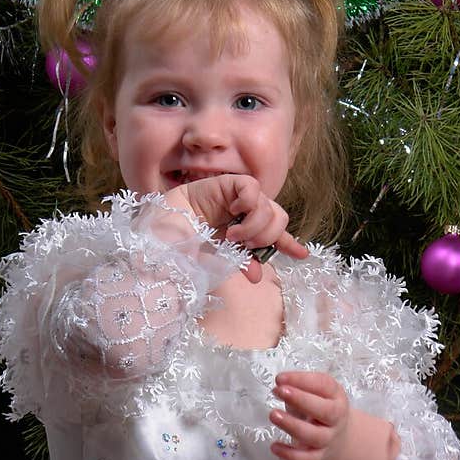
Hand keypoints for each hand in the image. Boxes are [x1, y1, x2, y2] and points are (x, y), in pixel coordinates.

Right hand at [165, 173, 307, 282]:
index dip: (288, 244)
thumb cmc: (180, 249)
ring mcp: (234, 199)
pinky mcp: (226, 183)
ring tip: (233, 236)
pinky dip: (248, 201)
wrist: (157, 235)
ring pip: (268, 205)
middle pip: (277, 219)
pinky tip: (233, 211)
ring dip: (256, 224)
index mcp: (241, 233)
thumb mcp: (215, 260)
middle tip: (248, 247)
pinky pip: (252, 187)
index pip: (272, 237)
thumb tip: (258, 275)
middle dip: (269, 235)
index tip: (302, 255)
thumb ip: (239, 262)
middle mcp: (241, 215)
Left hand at [268, 371, 350, 459]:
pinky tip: (274, 446)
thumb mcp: (315, 393)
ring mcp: (328, 438)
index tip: (280, 378)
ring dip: (292, 425)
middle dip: (301, 399)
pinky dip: (290, 455)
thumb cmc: (320, 408)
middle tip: (279, 391)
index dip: (301, 380)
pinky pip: (306, 459)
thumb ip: (299, 387)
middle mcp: (336, 418)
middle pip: (324, 410)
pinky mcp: (319, 456)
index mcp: (336, 396)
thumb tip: (280, 383)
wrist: (340, 439)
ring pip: (314, 435)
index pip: (324, 385)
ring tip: (273, 415)